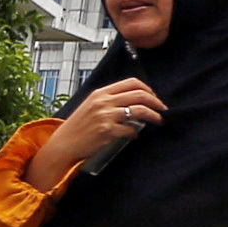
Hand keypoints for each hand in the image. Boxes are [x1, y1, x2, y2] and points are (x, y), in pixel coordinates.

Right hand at [29, 79, 163, 186]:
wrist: (64, 143)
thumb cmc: (78, 126)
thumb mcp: (92, 106)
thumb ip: (110, 101)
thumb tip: (133, 102)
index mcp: (101, 93)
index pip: (131, 82)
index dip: (148, 89)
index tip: (154, 97)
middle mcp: (104, 102)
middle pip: (139, 95)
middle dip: (156, 102)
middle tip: (163, 109)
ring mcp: (105, 116)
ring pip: (139, 110)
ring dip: (154, 116)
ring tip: (160, 121)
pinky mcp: (107, 131)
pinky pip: (131, 130)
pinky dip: (136, 133)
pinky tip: (135, 136)